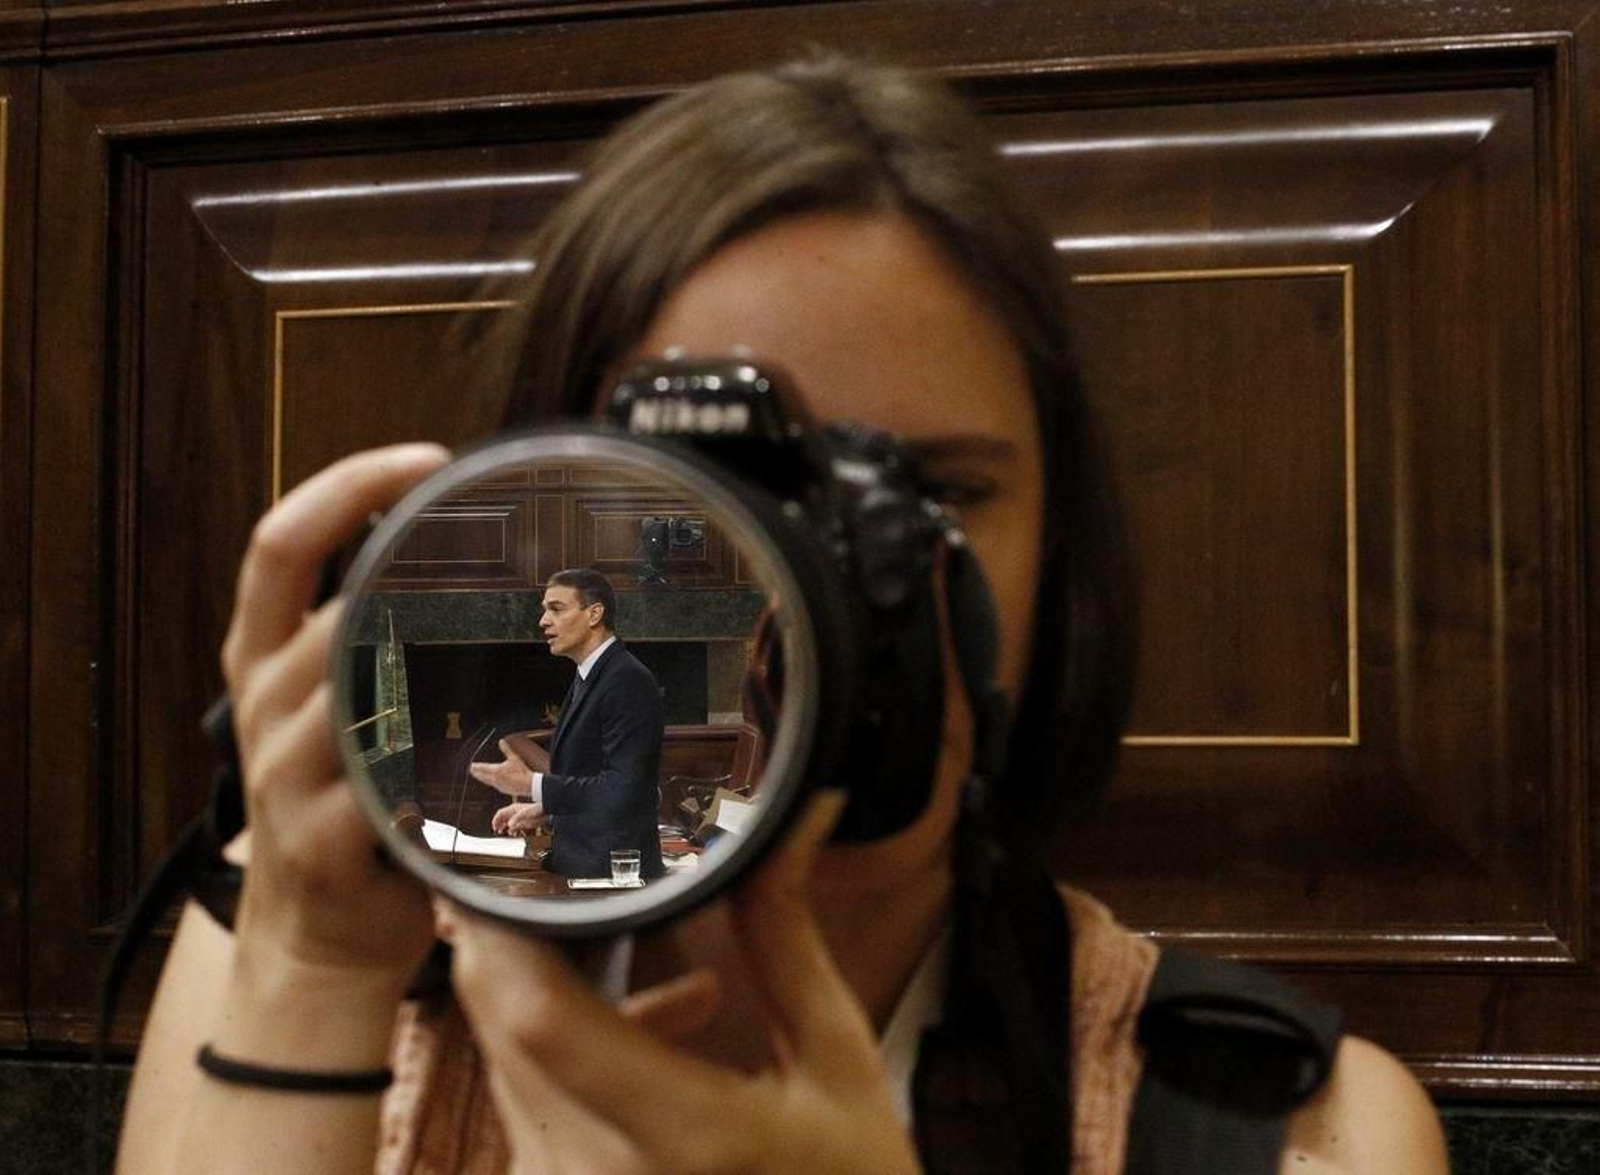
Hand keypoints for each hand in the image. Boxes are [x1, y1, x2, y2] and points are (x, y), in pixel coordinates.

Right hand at [221, 443, 448, 982]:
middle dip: (408, 571)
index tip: (423, 458)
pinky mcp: (324, 840)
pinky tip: (489, 742)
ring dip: (429, 659)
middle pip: (324, 610)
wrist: (317, 934)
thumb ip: (368, 637)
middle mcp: (265, 706)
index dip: (346, 488)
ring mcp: (285, 775)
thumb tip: (455, 558)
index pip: (280, 544)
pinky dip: (434, 759)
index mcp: (264, 658)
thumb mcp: (331, 705)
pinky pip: (378, 787)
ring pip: (350, 691)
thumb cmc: (339, 802)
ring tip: (516, 624)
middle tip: (502, 541)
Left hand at [447, 791, 921, 1174]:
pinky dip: (567, 1034)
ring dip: (542, 975)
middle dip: (510, 924)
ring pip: (507, 1052)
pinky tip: (669, 1017)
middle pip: (503, 1022)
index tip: (508, 845)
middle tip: (546, 842)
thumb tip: (789, 824)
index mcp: (681, 1135)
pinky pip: (531, 1093)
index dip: (502, 926)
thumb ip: (786, 937)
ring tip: (625, 931)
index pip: (539, 1018)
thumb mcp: (838, 1061)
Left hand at [469, 740, 539, 794]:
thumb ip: (507, 749)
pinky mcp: (504, 790)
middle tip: (471, 771)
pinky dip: (490, 782)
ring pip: (487, 781)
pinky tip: (492, 782)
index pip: (483, 768)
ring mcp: (499, 786)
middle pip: (483, 776)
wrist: (529, 785)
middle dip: (477, 773)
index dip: (477, 766)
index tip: (472, 765)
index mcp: (496, 771)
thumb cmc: (522, 771)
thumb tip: (501, 741)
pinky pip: (494, 785)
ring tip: (479, 776)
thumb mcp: (514, 758)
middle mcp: (495, 779)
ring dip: (482, 778)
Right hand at [491, 801, 548, 834]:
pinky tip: (511, 833)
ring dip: (504, 827)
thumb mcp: (524, 814)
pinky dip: (511, 830)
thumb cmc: (536, 809)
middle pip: (503, 818)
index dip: (496, 819)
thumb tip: (509, 825)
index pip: (501, 813)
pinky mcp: (523, 823)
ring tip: (501, 832)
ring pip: (508, 822)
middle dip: (498, 824)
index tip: (493, 826)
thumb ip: (516, 819)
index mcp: (513, 809)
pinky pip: (514, 827)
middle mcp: (515, 813)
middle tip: (496, 830)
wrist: (546, 812)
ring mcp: (519, 818)